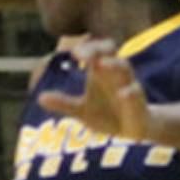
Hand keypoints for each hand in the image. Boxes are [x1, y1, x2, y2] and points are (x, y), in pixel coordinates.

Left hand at [36, 39, 150, 140]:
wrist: (133, 131)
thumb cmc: (107, 114)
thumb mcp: (82, 110)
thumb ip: (63, 103)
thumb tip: (40, 97)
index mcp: (102, 73)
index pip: (97, 51)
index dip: (88, 49)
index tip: (74, 52)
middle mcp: (117, 76)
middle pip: (111, 54)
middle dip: (98, 51)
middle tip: (81, 54)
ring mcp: (130, 87)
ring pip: (125, 70)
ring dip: (113, 65)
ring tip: (100, 65)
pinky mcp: (139, 105)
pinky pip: (136, 96)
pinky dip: (130, 94)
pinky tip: (124, 94)